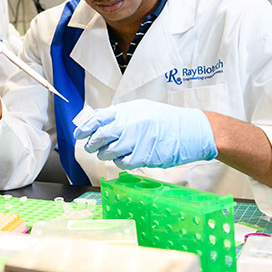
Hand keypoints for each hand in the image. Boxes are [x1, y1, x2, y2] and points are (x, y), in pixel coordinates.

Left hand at [73, 99, 217, 168]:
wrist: (191, 131)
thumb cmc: (166, 120)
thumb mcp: (141, 109)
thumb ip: (119, 115)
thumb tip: (96, 119)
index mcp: (128, 111)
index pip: (98, 118)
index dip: (85, 128)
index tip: (79, 134)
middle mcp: (130, 124)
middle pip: (100, 137)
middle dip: (92, 144)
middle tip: (91, 147)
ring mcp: (137, 140)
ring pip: (109, 152)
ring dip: (105, 154)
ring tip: (110, 152)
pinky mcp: (145, 156)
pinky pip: (123, 163)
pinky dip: (120, 162)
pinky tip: (125, 158)